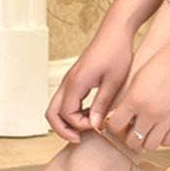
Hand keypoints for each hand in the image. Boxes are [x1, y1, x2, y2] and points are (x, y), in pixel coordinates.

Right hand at [45, 24, 134, 142]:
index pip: (66, 115)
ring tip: (86, 127)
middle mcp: (67, 82)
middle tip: (80, 138)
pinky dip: (71, 111)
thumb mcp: (114, 81)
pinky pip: (64, 100)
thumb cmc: (117, 52)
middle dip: (63, 129)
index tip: (97, 126)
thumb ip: (102, 104)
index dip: (78, 126)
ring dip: (66, 121)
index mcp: (75, 83)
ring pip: (56, 107)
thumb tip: (94, 125)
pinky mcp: (75, 78)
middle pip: (52, 114)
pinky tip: (90, 114)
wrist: (115, 31)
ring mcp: (69, 80)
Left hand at [103, 41, 169, 151]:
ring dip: (145, 140)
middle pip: (132, 141)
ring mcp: (168, 117)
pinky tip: (161, 127)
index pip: (115, 126)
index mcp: (136, 99)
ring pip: (150, 145)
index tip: (117, 121)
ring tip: (146, 129)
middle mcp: (151, 112)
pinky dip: (162, 138)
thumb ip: (127, 100)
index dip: (113, 125)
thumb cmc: (165, 62)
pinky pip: (168, 141)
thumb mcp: (138, 78)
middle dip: (128, 136)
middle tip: (131, 128)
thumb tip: (117, 117)